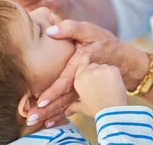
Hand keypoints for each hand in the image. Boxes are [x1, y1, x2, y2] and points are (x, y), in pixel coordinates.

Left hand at [26, 20, 148, 126]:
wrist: (122, 58)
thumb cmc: (103, 42)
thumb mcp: (90, 31)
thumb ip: (71, 28)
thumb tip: (50, 31)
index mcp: (81, 66)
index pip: (65, 81)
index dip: (53, 92)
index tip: (40, 101)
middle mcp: (81, 81)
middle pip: (63, 98)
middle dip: (47, 110)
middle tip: (31, 118)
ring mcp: (83, 90)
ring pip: (65, 105)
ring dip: (51, 115)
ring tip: (36, 123)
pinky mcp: (83, 93)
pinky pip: (71, 106)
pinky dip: (60, 114)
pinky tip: (49, 122)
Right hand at [71, 54, 127, 117]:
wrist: (111, 111)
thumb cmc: (97, 109)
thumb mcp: (83, 107)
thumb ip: (74, 106)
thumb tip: (67, 111)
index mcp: (79, 79)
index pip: (81, 63)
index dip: (85, 59)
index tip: (87, 54)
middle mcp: (88, 72)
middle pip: (93, 66)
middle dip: (97, 73)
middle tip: (102, 85)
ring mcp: (100, 69)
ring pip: (103, 67)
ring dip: (106, 74)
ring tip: (108, 87)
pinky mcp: (111, 69)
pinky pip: (112, 69)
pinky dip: (114, 75)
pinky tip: (114, 85)